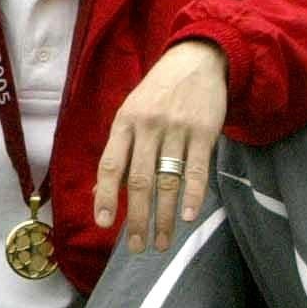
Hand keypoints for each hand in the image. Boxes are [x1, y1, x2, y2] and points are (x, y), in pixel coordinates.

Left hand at [93, 39, 228, 252]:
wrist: (196, 61)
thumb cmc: (158, 94)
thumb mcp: (131, 113)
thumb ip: (120, 151)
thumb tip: (102, 192)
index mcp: (124, 123)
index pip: (110, 165)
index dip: (105, 196)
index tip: (103, 224)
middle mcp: (147, 127)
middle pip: (139, 180)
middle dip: (136, 217)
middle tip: (136, 246)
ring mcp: (176, 129)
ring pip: (167, 180)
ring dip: (163, 216)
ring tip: (160, 242)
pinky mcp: (204, 131)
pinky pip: (197, 169)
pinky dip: (192, 195)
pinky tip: (187, 217)